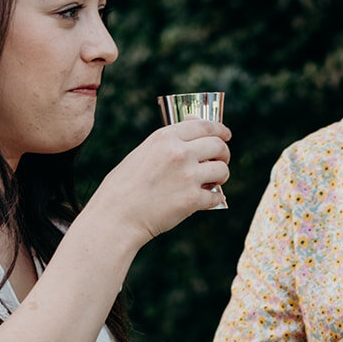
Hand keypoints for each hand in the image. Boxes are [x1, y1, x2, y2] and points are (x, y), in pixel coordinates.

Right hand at [96, 118, 230, 245]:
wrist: (117, 216)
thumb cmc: (124, 186)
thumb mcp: (143, 153)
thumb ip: (168, 143)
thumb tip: (195, 135)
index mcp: (165, 137)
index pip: (204, 125)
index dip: (219, 129)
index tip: (225, 134)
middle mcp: (179, 153)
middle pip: (218, 145)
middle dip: (224, 153)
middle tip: (221, 161)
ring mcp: (188, 176)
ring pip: (222, 170)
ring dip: (221, 176)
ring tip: (211, 182)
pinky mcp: (192, 200)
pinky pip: (216, 196)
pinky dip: (213, 199)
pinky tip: (204, 200)